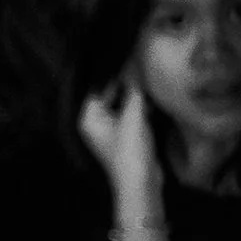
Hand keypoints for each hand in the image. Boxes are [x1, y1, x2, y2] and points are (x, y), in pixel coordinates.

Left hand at [78, 72, 159, 204]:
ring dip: (135, 95)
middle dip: (126, 82)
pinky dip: (140, 107)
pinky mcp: (127, 137)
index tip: (127, 57)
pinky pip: (132, 115)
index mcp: (89, 117)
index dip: (113, 72)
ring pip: (123, 104)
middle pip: (110, 94)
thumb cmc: (130, 150)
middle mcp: (96, 123)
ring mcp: (112, 131)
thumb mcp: (132, 114)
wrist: (141, 183)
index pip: (98, 86)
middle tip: (140, 63)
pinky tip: (152, 96)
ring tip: (147, 76)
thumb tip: (134, 65)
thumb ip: (134, 88)